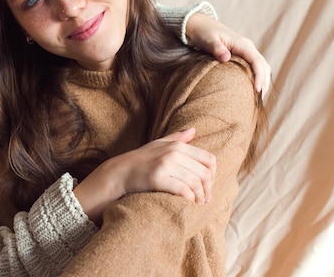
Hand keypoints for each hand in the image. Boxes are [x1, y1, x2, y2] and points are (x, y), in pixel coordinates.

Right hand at [73, 128, 215, 224]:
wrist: (119, 172)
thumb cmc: (141, 160)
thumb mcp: (159, 144)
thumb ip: (177, 138)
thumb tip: (193, 130)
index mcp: (177, 146)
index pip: (208, 159)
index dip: (214, 174)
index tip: (209, 185)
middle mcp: (173, 153)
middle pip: (204, 173)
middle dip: (208, 189)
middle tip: (205, 199)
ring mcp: (164, 165)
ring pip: (195, 183)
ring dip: (200, 196)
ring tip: (198, 203)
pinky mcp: (157, 178)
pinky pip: (182, 190)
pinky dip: (189, 198)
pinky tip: (188, 202)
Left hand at [186, 13, 270, 94]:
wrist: (201, 25)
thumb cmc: (204, 33)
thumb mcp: (209, 40)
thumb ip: (217, 48)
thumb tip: (226, 58)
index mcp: (242, 44)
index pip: (257, 61)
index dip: (259, 76)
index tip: (257, 90)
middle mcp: (247, 47)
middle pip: (263, 65)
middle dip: (264, 81)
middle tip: (259, 98)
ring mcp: (245, 50)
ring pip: (260, 65)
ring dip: (262, 79)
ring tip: (258, 96)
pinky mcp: (241, 54)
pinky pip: (253, 65)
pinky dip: (256, 76)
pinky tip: (251, 87)